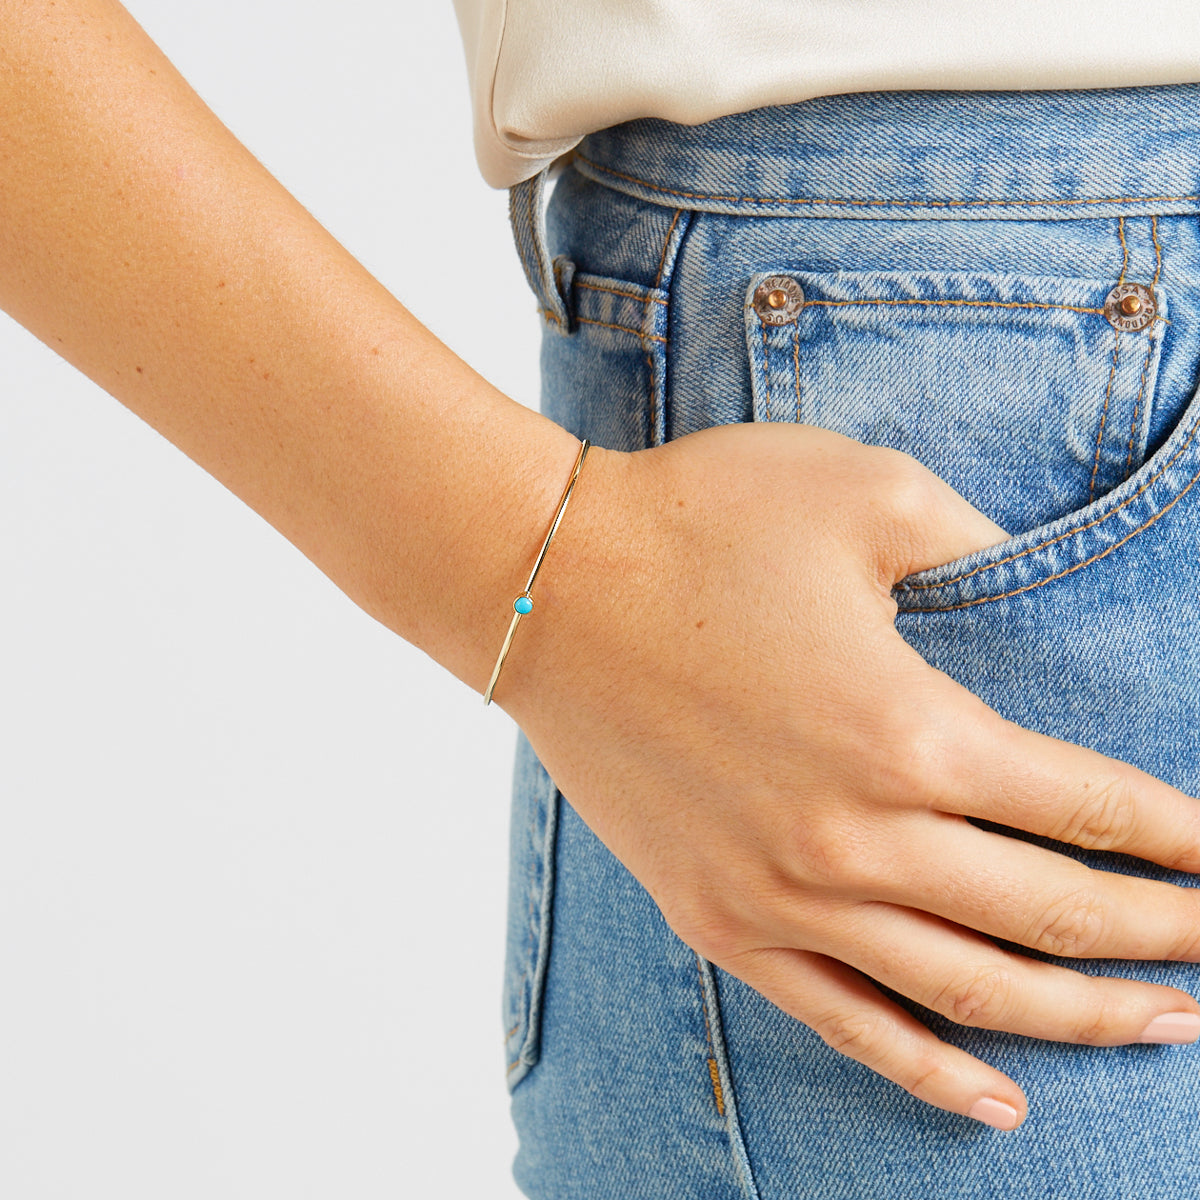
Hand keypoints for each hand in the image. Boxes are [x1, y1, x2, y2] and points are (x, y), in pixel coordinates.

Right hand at [499, 420, 1199, 1130]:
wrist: (546, 582)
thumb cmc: (699, 520)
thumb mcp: (867, 493)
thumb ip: (979, 546)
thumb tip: (1033, 585)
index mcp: (910, 731)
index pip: (1092, 810)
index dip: (1182, 840)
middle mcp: (857, 837)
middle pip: (1051, 917)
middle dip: (1161, 939)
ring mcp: (782, 894)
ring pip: (968, 990)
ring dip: (1082, 1017)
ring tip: (1167, 1029)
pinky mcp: (719, 916)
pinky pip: (845, 1019)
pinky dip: (931, 1069)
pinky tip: (1000, 1099)